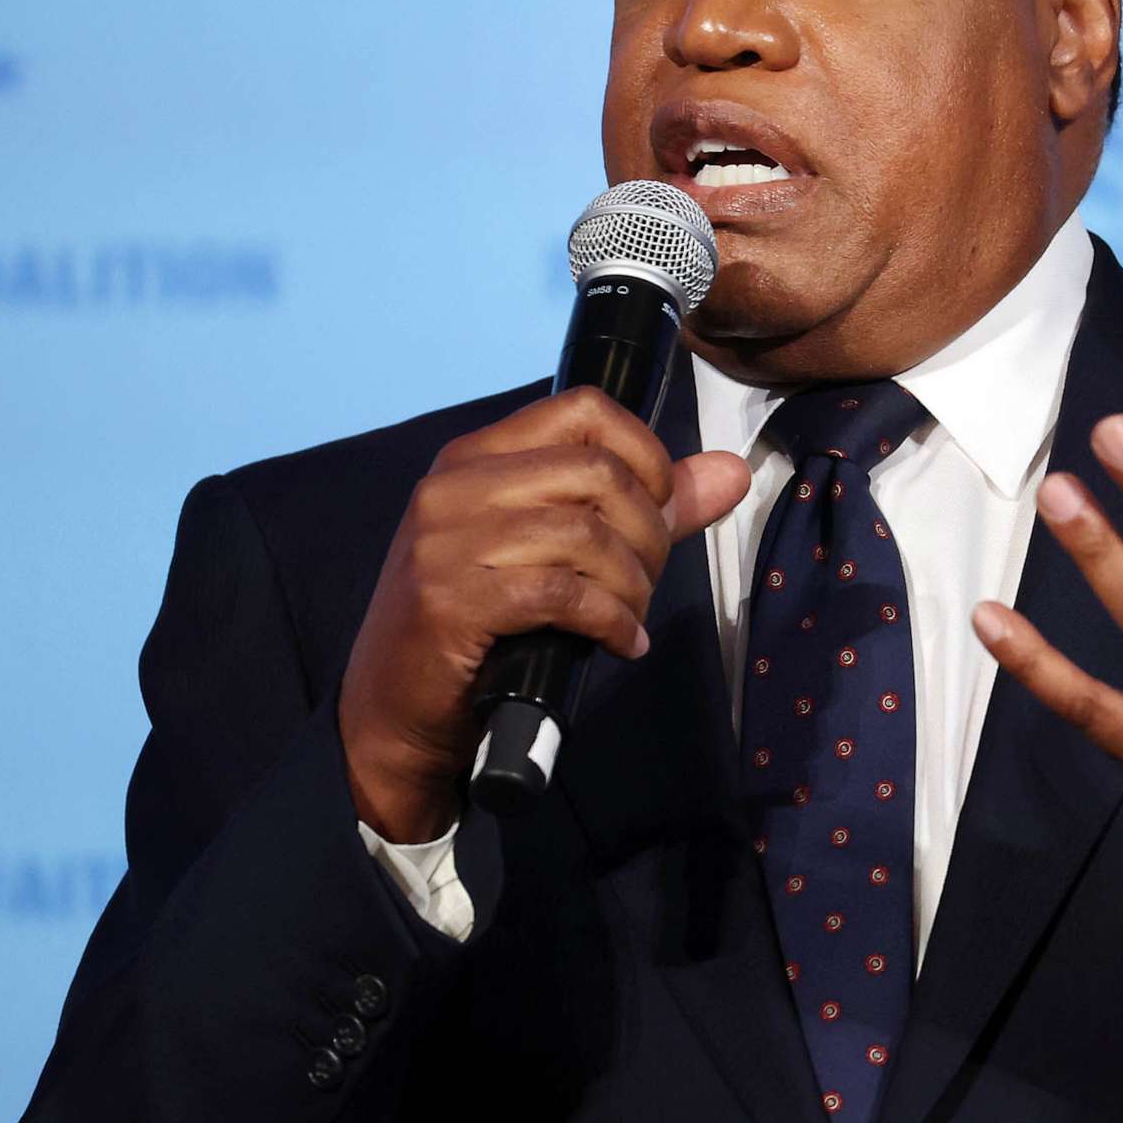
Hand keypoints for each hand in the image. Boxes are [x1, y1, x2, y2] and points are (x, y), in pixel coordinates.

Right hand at [338, 386, 750, 841]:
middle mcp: (454, 486)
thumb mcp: (552, 550)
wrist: (391, 713)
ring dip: (633, 584)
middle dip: (649, 532)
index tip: (660, 508)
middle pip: (598, 472)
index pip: (585, 410)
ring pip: (586, 533)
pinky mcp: (451, 602)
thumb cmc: (479, 625)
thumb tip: (731, 471)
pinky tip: (619, 643)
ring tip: (630, 617)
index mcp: (476, 457)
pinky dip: (610, 621)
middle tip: (645, 580)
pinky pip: (563, 594)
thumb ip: (645, 505)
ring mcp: (446, 543)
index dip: (647, 454)